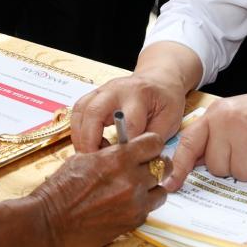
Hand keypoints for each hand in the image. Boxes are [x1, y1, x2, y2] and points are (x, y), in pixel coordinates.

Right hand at [29, 133, 168, 246]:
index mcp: (119, 158)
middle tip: (145, 165)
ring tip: (136, 186)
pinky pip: (150, 207)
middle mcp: (132, 179)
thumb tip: (120, 145)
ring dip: (151, 186)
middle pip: (162, 165)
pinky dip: (143, 203)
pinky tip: (126, 201)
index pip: (154, 143)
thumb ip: (108, 151)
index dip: (151, 143)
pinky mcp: (134, 220)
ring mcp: (135, 202)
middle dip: (154, 164)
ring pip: (160, 189)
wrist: (52, 221)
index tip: (147, 146)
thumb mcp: (83, 158)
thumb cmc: (62, 190)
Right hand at [69, 73, 185, 153]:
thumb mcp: (169, 120)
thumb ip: (152, 140)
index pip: (128, 123)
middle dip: (91, 141)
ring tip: (88, 157)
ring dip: (80, 137)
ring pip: (81, 111)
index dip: (124, 147)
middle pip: (94, 113)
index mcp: (139, 94)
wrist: (158, 80)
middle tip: (95, 164)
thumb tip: (139, 162)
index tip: (123, 166)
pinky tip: (86, 146)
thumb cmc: (165, 101)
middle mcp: (116, 89)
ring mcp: (101, 90)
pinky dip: (78, 131)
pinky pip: (77, 112)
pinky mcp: (93, 96)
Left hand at [165, 85, 246, 190]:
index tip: (169, 184)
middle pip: (218, 168)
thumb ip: (215, 137)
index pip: (190, 143)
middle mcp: (228, 121)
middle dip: (235, 165)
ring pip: (242, 174)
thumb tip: (194, 164)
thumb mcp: (234, 116)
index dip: (179, 166)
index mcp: (216, 114)